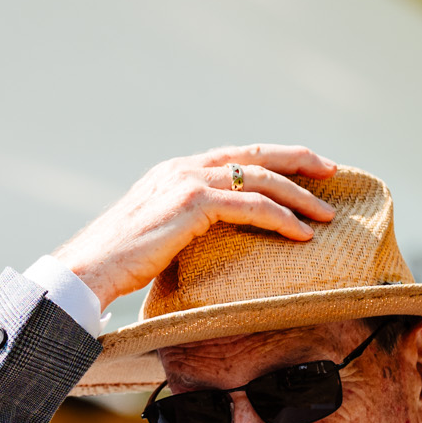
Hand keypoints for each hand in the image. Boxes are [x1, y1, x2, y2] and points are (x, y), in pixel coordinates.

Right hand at [53, 146, 337, 307]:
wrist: (89, 268)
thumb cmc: (117, 264)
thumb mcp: (157, 235)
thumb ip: (185, 227)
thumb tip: (212, 245)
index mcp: (175, 171)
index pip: (236, 156)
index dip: (275, 158)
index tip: (306, 168)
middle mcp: (184, 167)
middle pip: (256, 154)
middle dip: (299, 161)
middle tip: (332, 171)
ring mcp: (188, 181)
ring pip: (261, 179)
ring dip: (300, 196)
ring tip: (326, 215)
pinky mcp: (193, 203)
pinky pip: (252, 206)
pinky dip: (282, 218)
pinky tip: (302, 234)